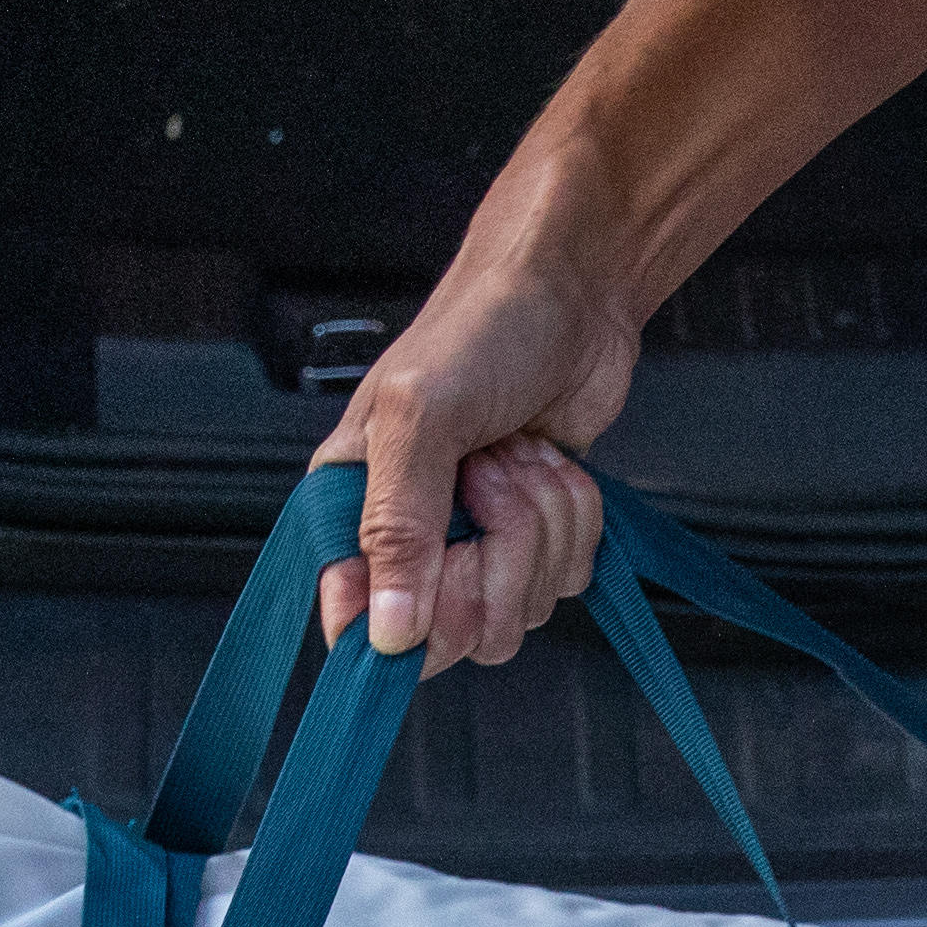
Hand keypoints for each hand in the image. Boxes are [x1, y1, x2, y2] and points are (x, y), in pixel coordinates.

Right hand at [308, 247, 636, 672]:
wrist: (573, 292)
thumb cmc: (480, 330)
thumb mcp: (419, 418)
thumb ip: (396, 528)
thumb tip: (385, 633)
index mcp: (351, 511)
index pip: (358, 627)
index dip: (410, 619)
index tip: (448, 565)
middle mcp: (410, 538)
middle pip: (454, 634)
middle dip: (495, 557)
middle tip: (487, 476)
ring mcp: (477, 543)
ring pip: (519, 610)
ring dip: (540, 527)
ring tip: (518, 454)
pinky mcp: (537, 537)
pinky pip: (566, 581)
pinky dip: (576, 522)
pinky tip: (550, 462)